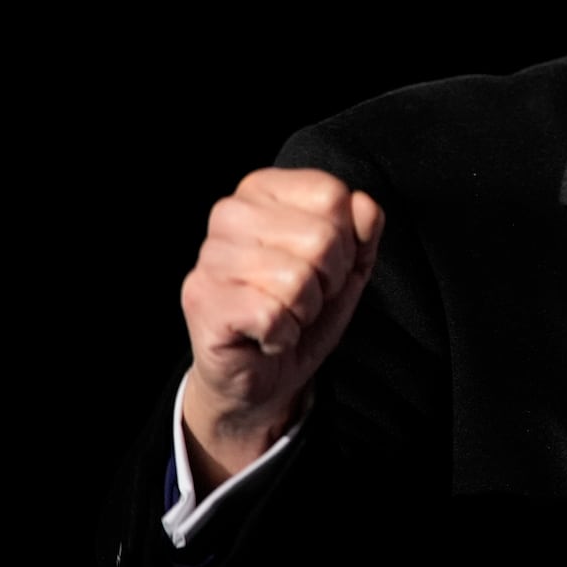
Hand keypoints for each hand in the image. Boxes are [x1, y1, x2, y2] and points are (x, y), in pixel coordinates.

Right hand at [179, 167, 383, 488]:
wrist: (263, 376)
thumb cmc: (301, 312)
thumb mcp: (346, 268)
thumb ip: (363, 231)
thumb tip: (364, 205)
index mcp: (263, 191)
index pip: (331, 194)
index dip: (346, 240)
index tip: (325, 266)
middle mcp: (230, 213)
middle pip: (321, 236)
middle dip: (328, 280)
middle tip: (305, 297)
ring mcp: (210, 257)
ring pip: (297, 278)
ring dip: (305, 310)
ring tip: (286, 315)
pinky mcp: (202, 301)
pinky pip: (272, 314)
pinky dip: (283, 334)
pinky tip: (267, 334)